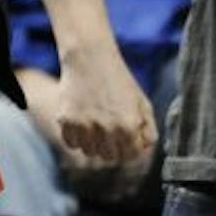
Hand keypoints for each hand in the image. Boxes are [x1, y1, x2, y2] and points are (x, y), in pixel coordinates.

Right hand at [52, 48, 157, 167]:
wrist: (90, 58)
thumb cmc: (119, 80)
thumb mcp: (142, 102)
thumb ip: (148, 130)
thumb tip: (144, 150)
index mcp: (129, 125)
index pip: (132, 156)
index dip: (131, 148)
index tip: (127, 138)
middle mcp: (107, 129)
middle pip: (111, 158)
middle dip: (113, 148)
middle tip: (111, 132)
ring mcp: (85, 126)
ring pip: (90, 153)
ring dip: (94, 144)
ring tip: (96, 126)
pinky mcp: (66, 120)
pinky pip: (71, 143)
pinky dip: (77, 137)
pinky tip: (82, 123)